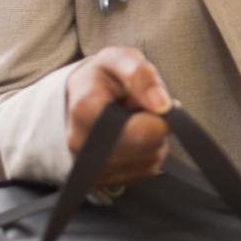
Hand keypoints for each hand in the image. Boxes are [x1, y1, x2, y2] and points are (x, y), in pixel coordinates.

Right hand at [65, 46, 172, 185]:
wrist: (78, 98)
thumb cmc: (104, 76)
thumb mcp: (121, 59)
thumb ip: (141, 74)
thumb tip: (163, 106)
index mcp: (85, 109)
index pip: (141, 132)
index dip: (158, 117)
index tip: (153, 100)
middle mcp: (81, 144)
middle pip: (148, 149)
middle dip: (156, 128)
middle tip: (141, 110)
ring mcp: (88, 167)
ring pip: (149, 163)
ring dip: (153, 142)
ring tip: (134, 122)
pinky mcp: (99, 181)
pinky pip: (143, 174)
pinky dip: (146, 156)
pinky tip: (131, 139)